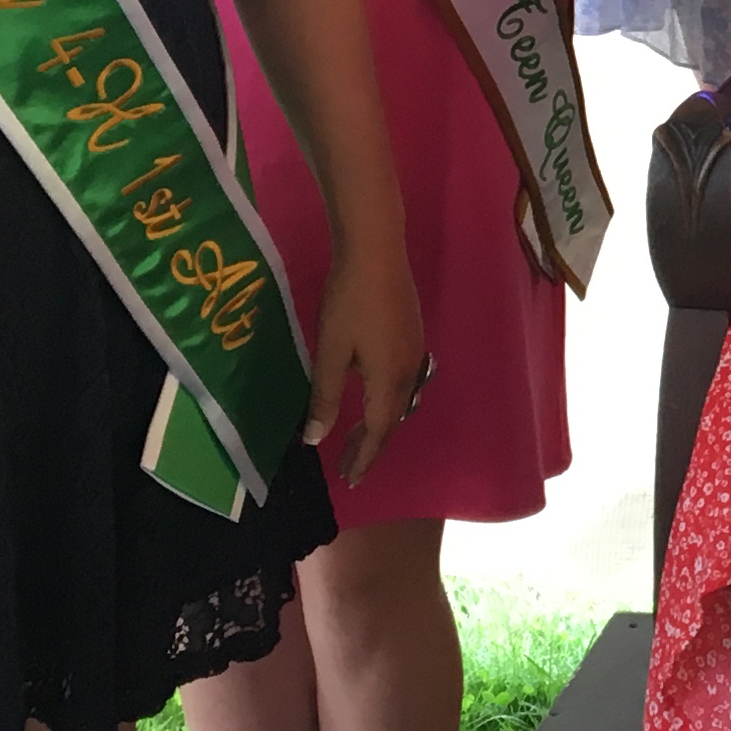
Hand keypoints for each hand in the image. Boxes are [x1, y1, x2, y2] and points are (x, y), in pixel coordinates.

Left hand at [309, 236, 429, 487]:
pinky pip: (404, 383)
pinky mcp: (413, 336)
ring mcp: (415, 352)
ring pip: (400, 401)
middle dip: (370, 445)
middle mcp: (409, 371)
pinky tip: (373, 396)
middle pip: (392, 420)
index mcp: (389, 380)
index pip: (377, 432)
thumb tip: (315, 439)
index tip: (349, 479)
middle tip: (348, 465)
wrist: (376, 251)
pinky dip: (387, 402)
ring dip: (380, 424)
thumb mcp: (330, 352)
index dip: (363, 457)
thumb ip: (325, 397)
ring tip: (358, 437)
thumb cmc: (348, 302)